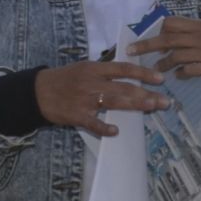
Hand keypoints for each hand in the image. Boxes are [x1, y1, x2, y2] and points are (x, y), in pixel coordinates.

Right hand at [34, 60, 169, 137]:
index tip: (160, 78)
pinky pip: (92, 123)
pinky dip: (103, 128)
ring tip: (151, 107)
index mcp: (94, 69)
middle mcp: (91, 82)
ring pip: (113, 102)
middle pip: (123, 87)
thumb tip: (132, 75)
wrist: (36, 91)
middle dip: (146, 94)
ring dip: (134, 105)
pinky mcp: (76, 115)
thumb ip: (106, 72)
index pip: (123, 69)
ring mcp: (84, 99)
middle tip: (164, 101)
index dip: (143, 73)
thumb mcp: (84, 68)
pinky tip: (116, 131)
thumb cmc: (64, 79)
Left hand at [127, 17, 200, 86]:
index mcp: (200, 26)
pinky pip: (190, 70)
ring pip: (176, 56)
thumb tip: (162, 37)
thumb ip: (189, 34)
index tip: (144, 37)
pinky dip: (181, 74)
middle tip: (131, 51)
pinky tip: (178, 76)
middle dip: (147, 45)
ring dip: (162, 64)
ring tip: (156, 70)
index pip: (172, 23)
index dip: (156, 30)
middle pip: (169, 38)